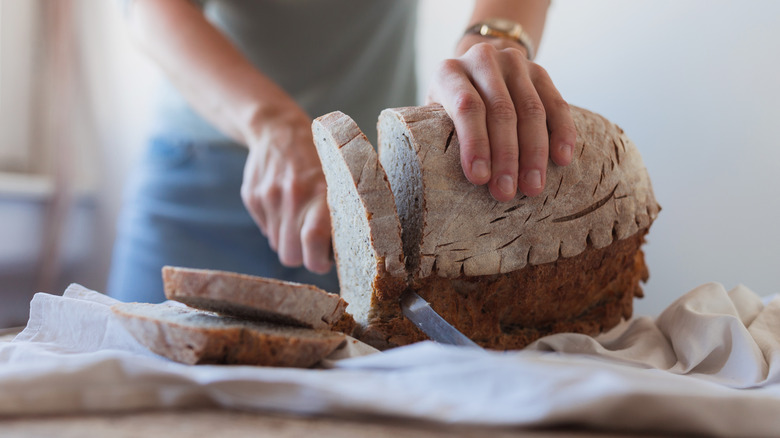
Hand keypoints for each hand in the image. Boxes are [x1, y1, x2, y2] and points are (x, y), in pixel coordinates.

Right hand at [241, 104, 332, 273]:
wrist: (278, 128)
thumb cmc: (318, 157)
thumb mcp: (337, 179)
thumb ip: (336, 213)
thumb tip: (336, 252)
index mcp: (320, 191)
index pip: (314, 240)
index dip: (318, 260)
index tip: (324, 261)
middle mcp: (292, 195)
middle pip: (290, 254)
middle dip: (302, 256)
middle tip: (313, 245)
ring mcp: (268, 196)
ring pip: (277, 245)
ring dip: (289, 239)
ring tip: (300, 218)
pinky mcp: (251, 196)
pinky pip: (265, 229)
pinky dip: (276, 225)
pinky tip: (284, 204)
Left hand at [426, 39, 576, 200]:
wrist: (474, 71)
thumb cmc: (448, 108)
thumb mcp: (435, 117)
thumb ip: (443, 136)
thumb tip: (454, 181)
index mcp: (450, 72)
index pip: (467, 107)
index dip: (475, 144)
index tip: (479, 179)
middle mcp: (482, 60)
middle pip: (501, 111)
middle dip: (506, 156)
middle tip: (506, 192)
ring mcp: (514, 62)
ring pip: (531, 110)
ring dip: (534, 152)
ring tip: (532, 186)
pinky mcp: (539, 71)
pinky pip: (556, 104)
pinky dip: (562, 132)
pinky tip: (562, 158)